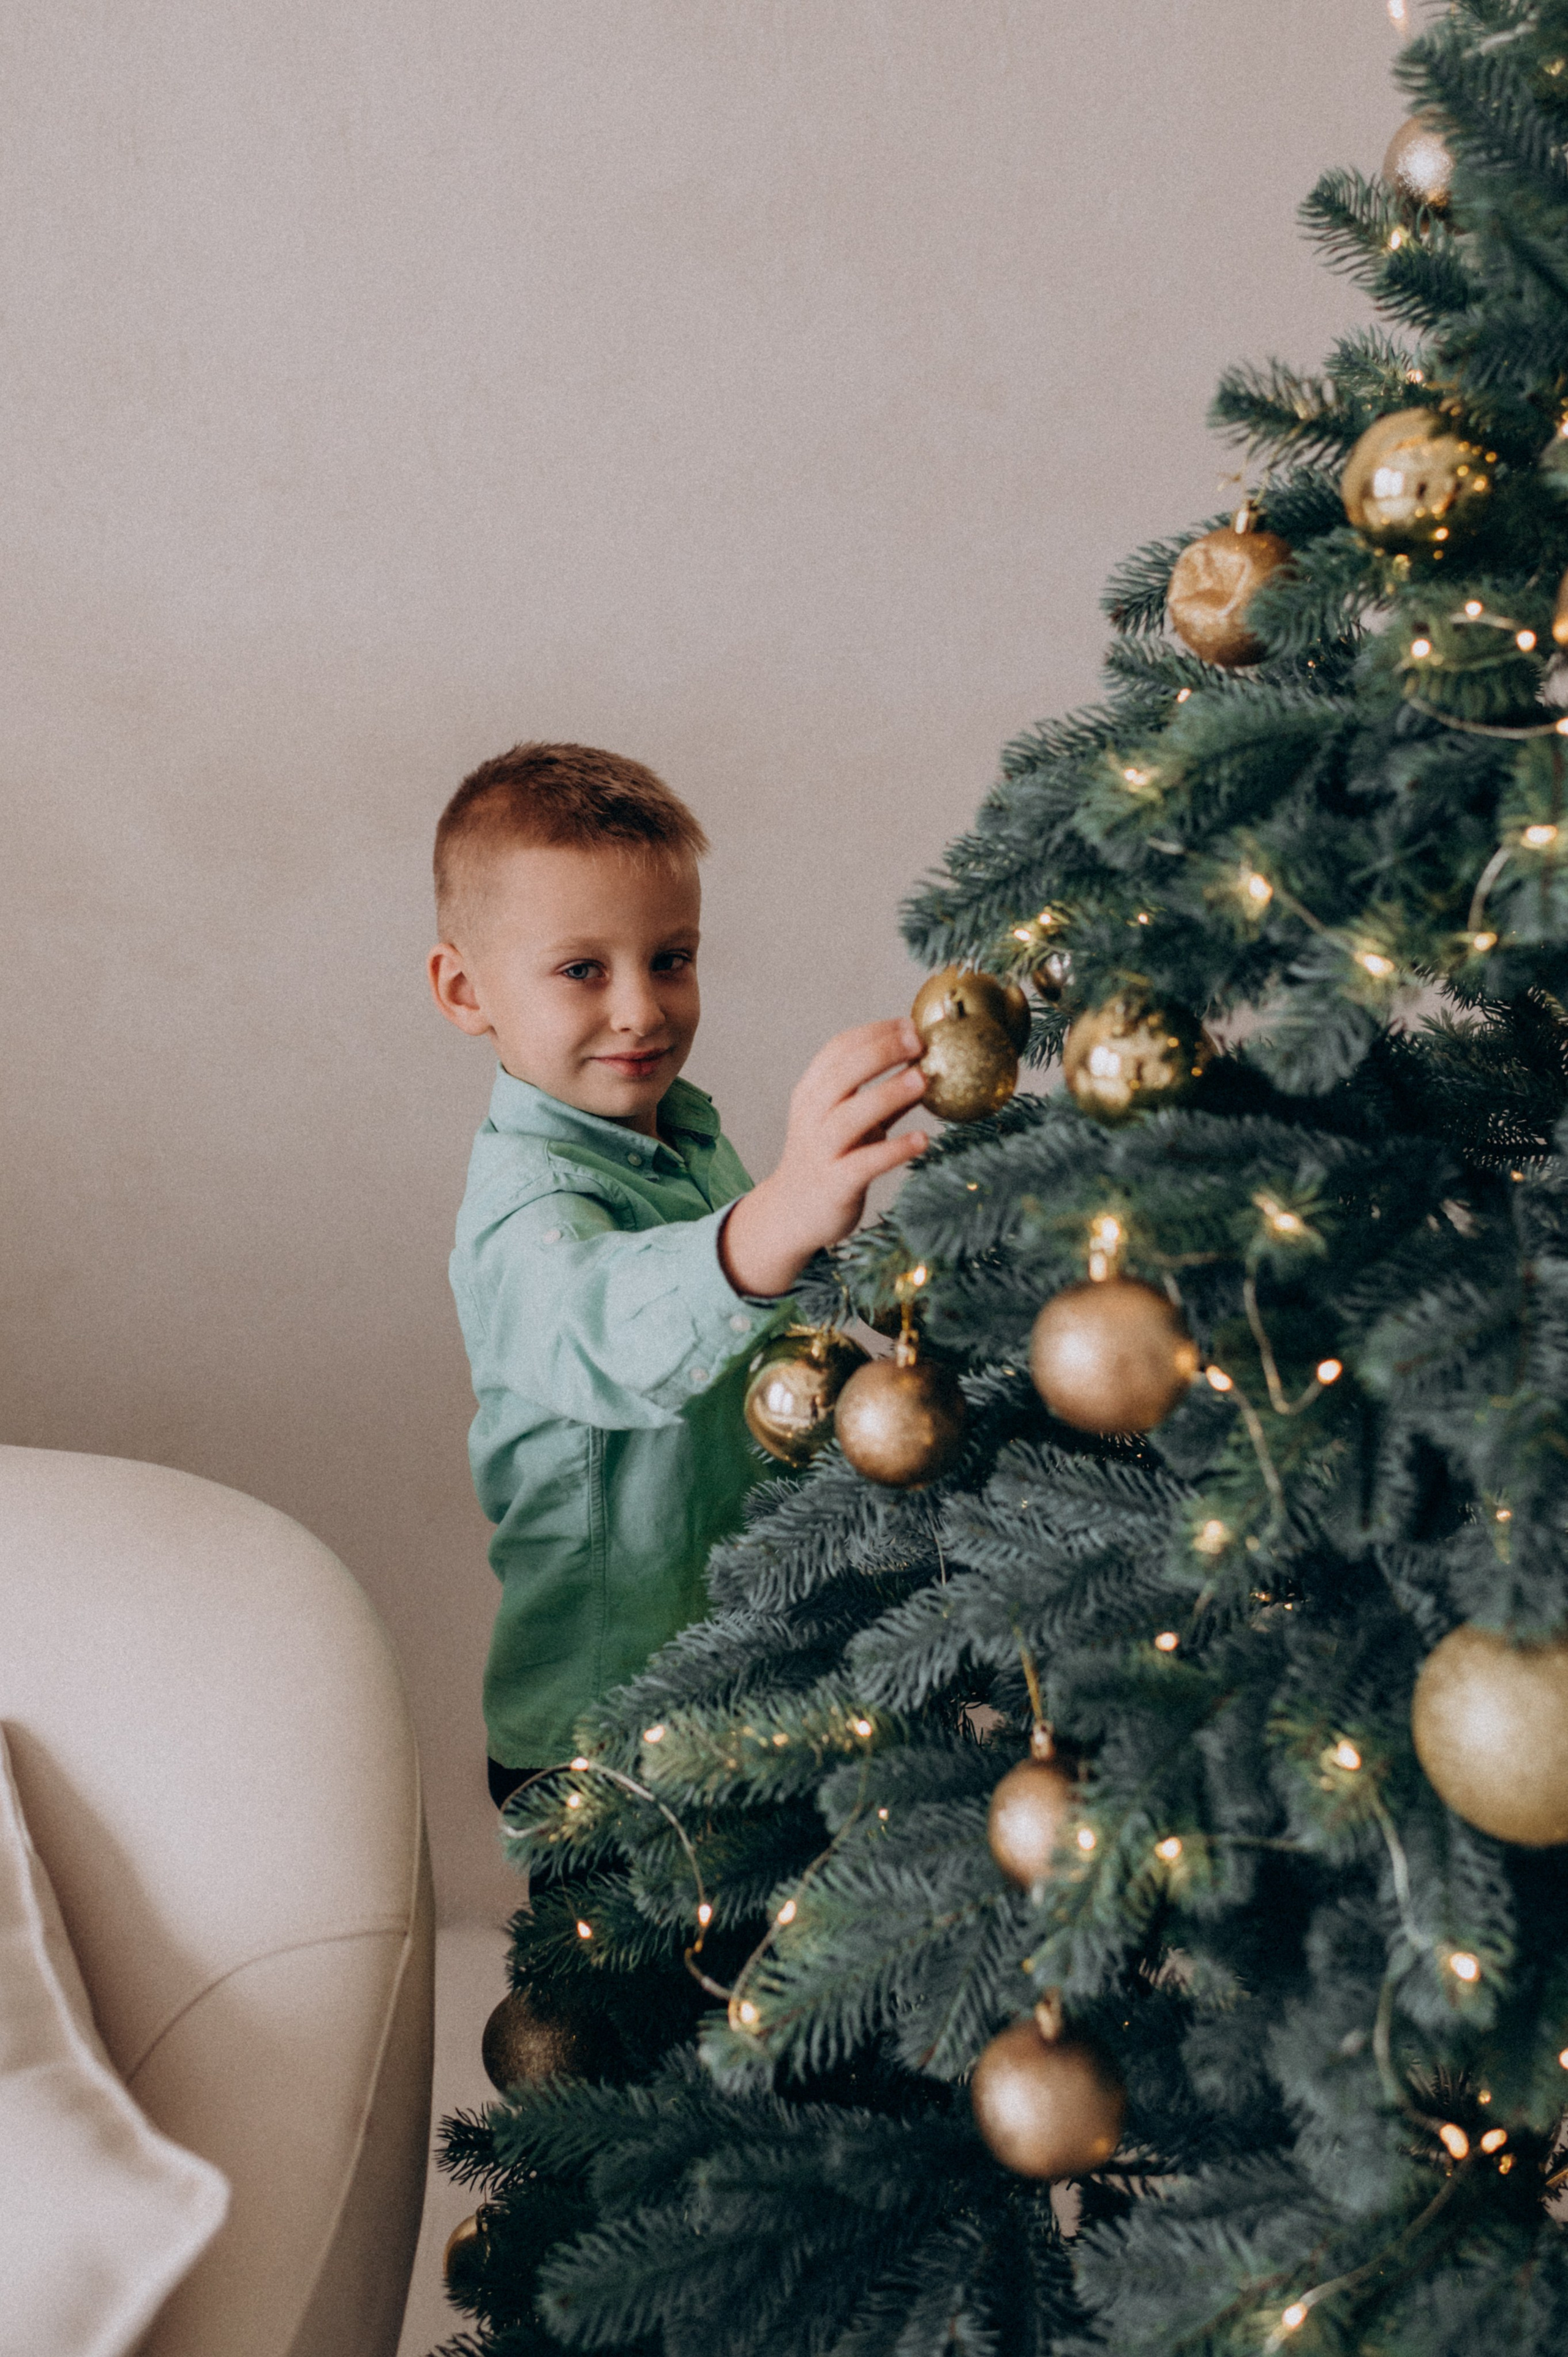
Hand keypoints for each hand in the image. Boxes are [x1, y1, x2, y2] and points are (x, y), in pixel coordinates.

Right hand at [720, 1019, 928, 1298]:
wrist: (792, 1213)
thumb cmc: (829, 1158)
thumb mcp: (849, 1121)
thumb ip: (881, 1096)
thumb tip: (926, 1067)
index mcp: (812, 1093)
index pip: (838, 1050)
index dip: (874, 1032)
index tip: (909, 1024)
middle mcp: (812, 1116)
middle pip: (841, 1075)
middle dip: (880, 1052)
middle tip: (918, 1041)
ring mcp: (821, 1150)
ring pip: (850, 1116)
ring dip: (887, 1094)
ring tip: (922, 1079)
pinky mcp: (835, 1183)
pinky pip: (864, 1163)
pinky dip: (894, 1150)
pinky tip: (922, 1140)